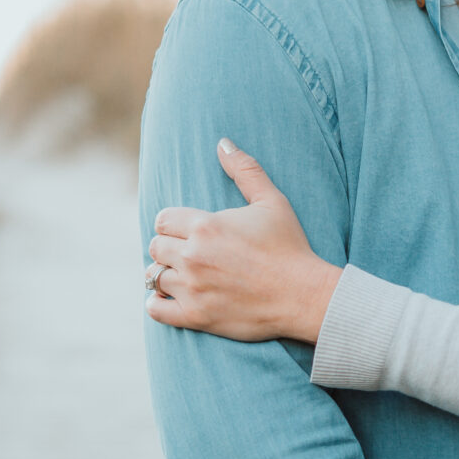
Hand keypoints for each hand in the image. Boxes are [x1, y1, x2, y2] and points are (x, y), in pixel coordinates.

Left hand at [145, 139, 341, 342]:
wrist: (304, 295)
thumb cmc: (290, 247)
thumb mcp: (273, 202)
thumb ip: (245, 170)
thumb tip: (222, 142)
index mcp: (205, 226)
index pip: (162, 220)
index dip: (174, 225)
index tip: (189, 232)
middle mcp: (192, 256)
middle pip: (155, 247)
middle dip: (170, 248)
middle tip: (191, 254)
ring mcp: (192, 288)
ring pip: (153, 277)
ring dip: (166, 275)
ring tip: (185, 276)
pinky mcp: (195, 316)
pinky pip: (155, 309)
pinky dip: (157, 303)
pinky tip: (171, 298)